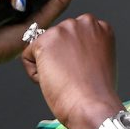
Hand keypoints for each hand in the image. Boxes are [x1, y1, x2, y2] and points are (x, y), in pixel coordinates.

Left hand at [21, 14, 123, 128]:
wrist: (92, 105)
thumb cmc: (98, 93)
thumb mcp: (101, 61)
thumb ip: (87, 48)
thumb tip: (68, 51)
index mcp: (100, 27)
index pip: (75, 36)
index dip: (76, 57)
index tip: (84, 70)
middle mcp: (84, 23)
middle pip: (58, 39)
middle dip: (61, 57)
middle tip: (73, 76)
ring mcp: (64, 30)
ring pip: (43, 48)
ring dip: (49, 65)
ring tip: (66, 79)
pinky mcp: (45, 41)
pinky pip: (28, 57)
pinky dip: (35, 74)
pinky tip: (54, 81)